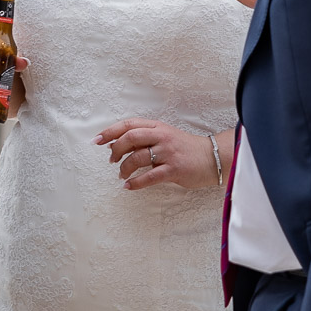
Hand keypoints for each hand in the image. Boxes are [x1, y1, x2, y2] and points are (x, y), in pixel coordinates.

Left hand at [95, 119, 227, 190]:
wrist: (213, 157)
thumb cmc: (185, 148)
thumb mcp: (164, 137)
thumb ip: (143, 139)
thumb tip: (115, 145)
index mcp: (157, 127)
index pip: (129, 124)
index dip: (110, 131)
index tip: (97, 140)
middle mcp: (162, 136)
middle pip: (130, 138)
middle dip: (115, 150)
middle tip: (110, 160)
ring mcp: (168, 152)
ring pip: (137, 158)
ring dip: (124, 168)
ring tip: (122, 174)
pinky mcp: (174, 169)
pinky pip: (149, 177)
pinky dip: (135, 183)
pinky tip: (129, 186)